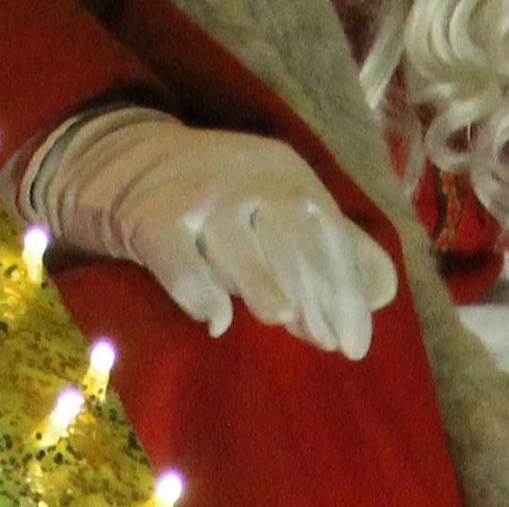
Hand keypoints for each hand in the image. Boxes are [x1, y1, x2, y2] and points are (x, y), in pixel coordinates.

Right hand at [25, 109, 400, 356]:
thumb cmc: (218, 198)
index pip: (330, 232)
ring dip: (265, 287)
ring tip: (282, 321)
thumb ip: (334, 243)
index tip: (355, 346)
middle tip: (325, 344)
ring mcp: (198, 192)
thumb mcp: (279, 206)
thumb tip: (385, 291)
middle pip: (294, 236)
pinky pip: (178, 257)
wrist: (123, 162)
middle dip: (317, 295)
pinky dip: (199, 291)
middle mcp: (247, 174)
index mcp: (285, 171)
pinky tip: (215, 321)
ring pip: (239, 244)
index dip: (347, 291)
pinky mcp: (151, 214)